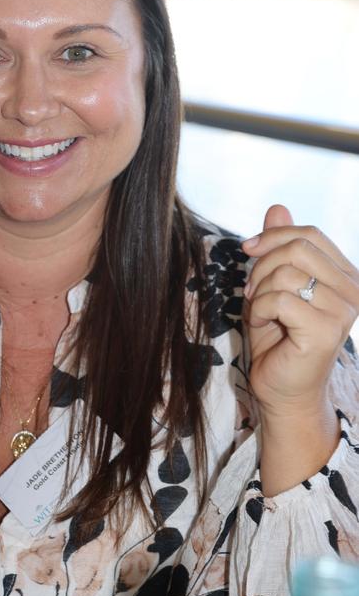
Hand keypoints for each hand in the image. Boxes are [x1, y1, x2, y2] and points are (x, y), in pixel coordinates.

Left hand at [242, 204, 358, 419]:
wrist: (282, 389)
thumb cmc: (278, 339)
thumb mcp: (273, 284)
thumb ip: (278, 248)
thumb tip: (277, 206)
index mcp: (345, 275)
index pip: (310, 234)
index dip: (273, 236)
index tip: (248, 250)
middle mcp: (353, 290)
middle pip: (299, 247)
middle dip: (263, 264)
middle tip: (252, 291)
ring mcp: (344, 311)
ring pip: (287, 273)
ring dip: (259, 292)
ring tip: (259, 312)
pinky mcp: (326, 331)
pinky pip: (281, 300)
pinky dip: (259, 310)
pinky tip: (261, 324)